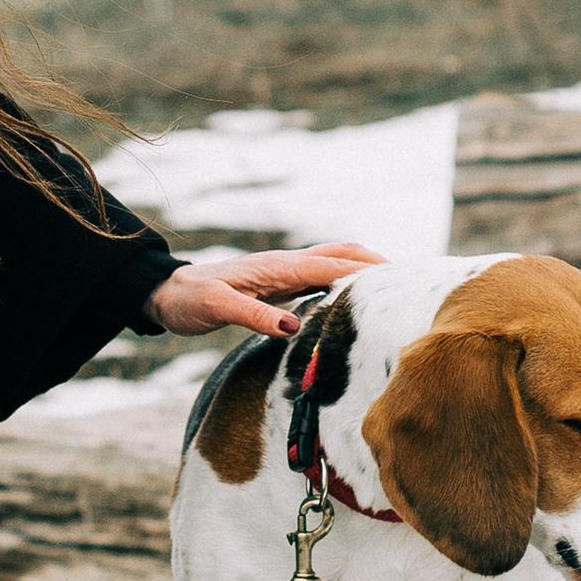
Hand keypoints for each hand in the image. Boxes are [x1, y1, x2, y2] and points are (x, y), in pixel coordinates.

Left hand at [141, 242, 383, 342]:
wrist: (168, 293)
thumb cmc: (189, 301)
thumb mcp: (216, 309)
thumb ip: (254, 316)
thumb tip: (295, 327)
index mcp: (278, 267)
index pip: (334, 265)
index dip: (369, 273)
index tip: (402, 283)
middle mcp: (287, 264)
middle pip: (344, 253)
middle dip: (378, 263)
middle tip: (412, 282)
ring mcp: (285, 271)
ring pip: (336, 261)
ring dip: (366, 269)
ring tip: (395, 288)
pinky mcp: (281, 284)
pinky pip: (323, 276)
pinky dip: (347, 280)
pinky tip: (357, 299)